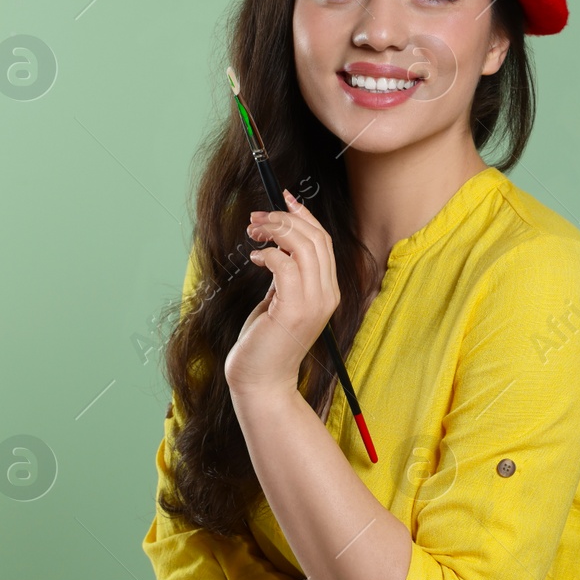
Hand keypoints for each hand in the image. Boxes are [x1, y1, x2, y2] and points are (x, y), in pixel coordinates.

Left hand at [223, 190, 340, 395]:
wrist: (263, 381)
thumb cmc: (266, 342)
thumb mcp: (280, 301)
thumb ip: (286, 277)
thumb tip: (276, 246)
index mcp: (327, 291)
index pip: (323, 241)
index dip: (304, 215)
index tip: (283, 198)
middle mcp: (327, 294)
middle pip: (315, 238)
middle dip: (284, 219)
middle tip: (255, 218)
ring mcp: (314, 303)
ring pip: (302, 246)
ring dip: (274, 231)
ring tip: (252, 231)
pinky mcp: (294, 310)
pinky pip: (284, 265)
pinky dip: (267, 254)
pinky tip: (254, 259)